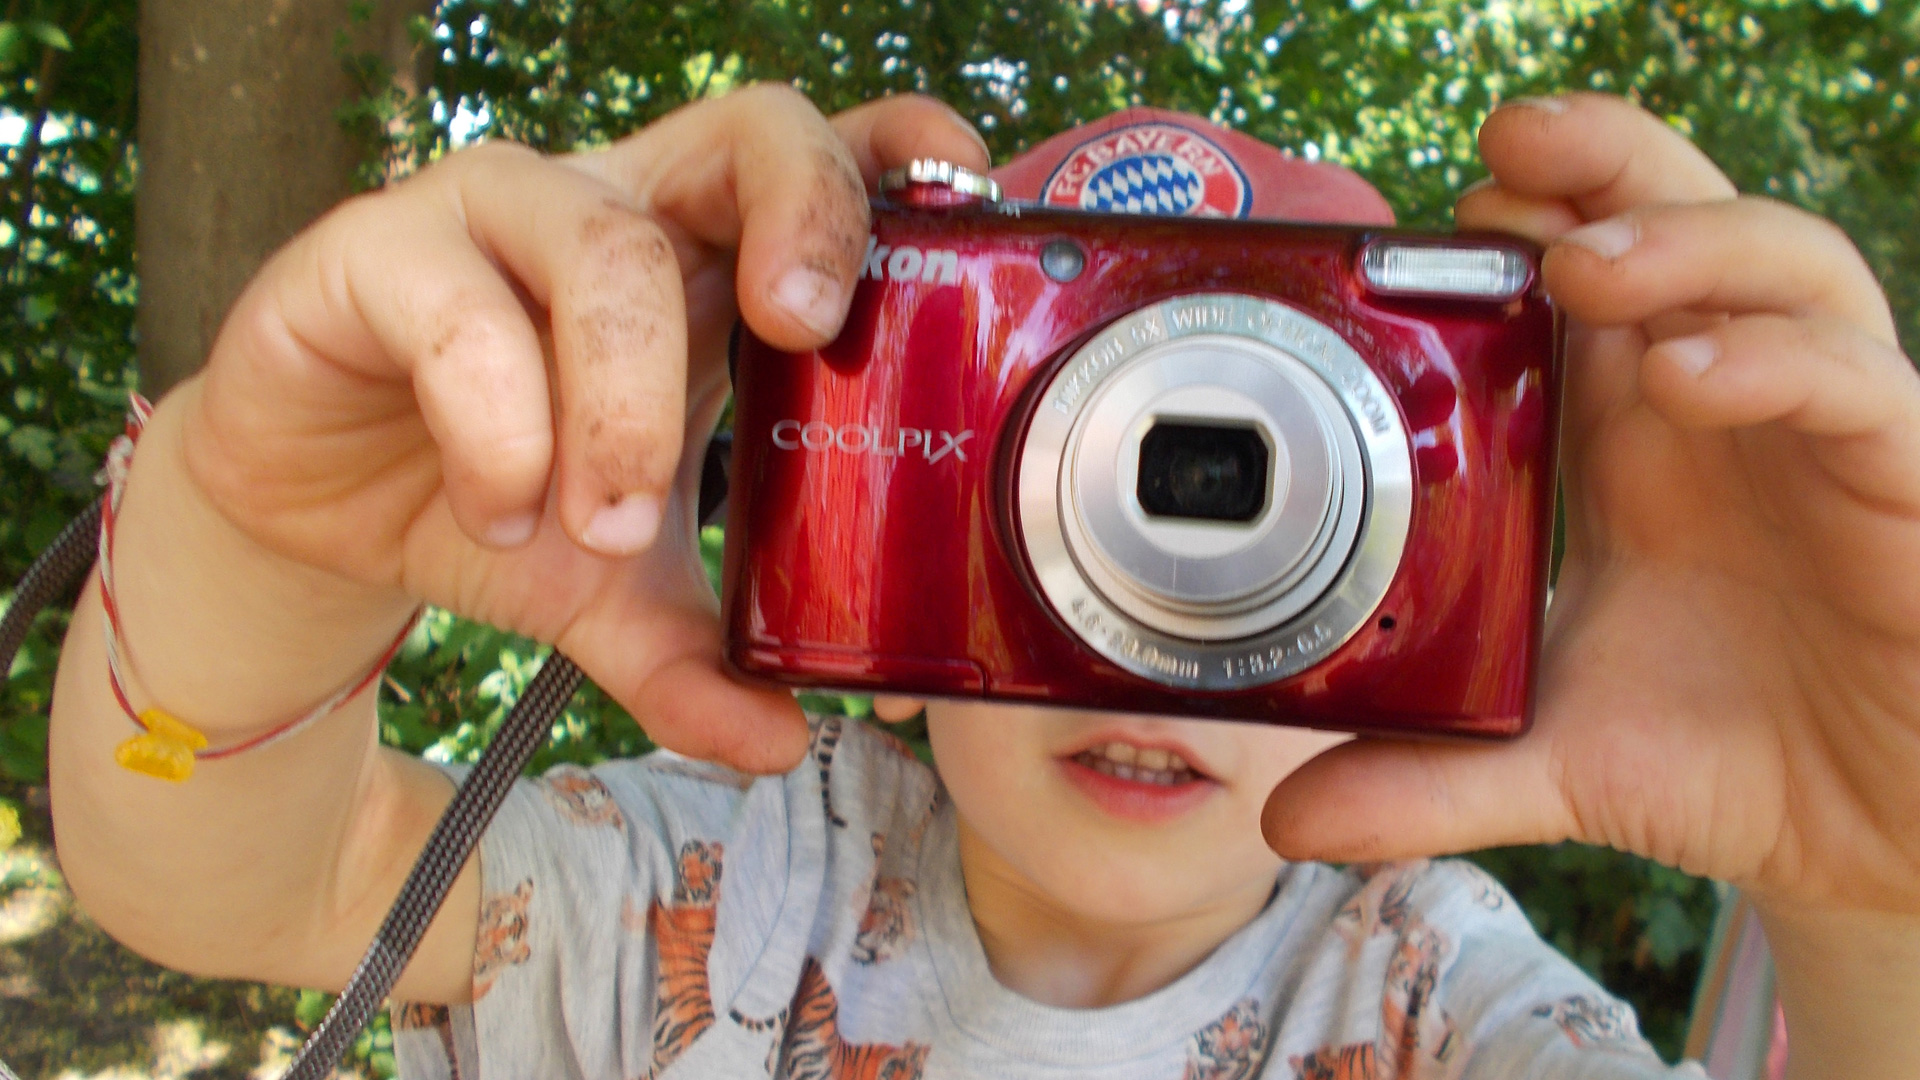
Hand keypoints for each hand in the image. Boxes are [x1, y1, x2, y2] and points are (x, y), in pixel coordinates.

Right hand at [177, 86, 987, 772]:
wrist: (317, 521)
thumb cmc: (498, 506)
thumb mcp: (615, 597)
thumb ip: (698, 661)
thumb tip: (786, 744)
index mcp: (701, 263)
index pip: (817, 160)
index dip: (896, 151)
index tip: (957, 191)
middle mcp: (613, 211)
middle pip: (743, 129)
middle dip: (802, 216)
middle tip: (803, 333)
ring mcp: (493, 216)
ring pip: (602, 241)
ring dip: (625, 404)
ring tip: (606, 527)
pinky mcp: (373, 255)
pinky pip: (458, 313)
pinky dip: (499, 434)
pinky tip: (498, 518)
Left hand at [1261, 93, 1919, 922]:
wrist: (1865, 841)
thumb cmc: (1722, 760)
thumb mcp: (1549, 764)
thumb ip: (1423, 776)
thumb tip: (1282, 820)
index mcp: (1627, 442)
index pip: (1581, 280)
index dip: (1520, 224)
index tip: (1427, 224)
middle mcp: (1719, 414)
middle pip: (1678, 222)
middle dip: (1602, 162)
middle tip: (1506, 148)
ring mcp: (1815, 436)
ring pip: (1783, 267)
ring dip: (1682, 243)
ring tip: (1580, 268)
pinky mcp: (1901, 485)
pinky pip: (1856, 384)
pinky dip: (1774, 360)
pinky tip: (1686, 380)